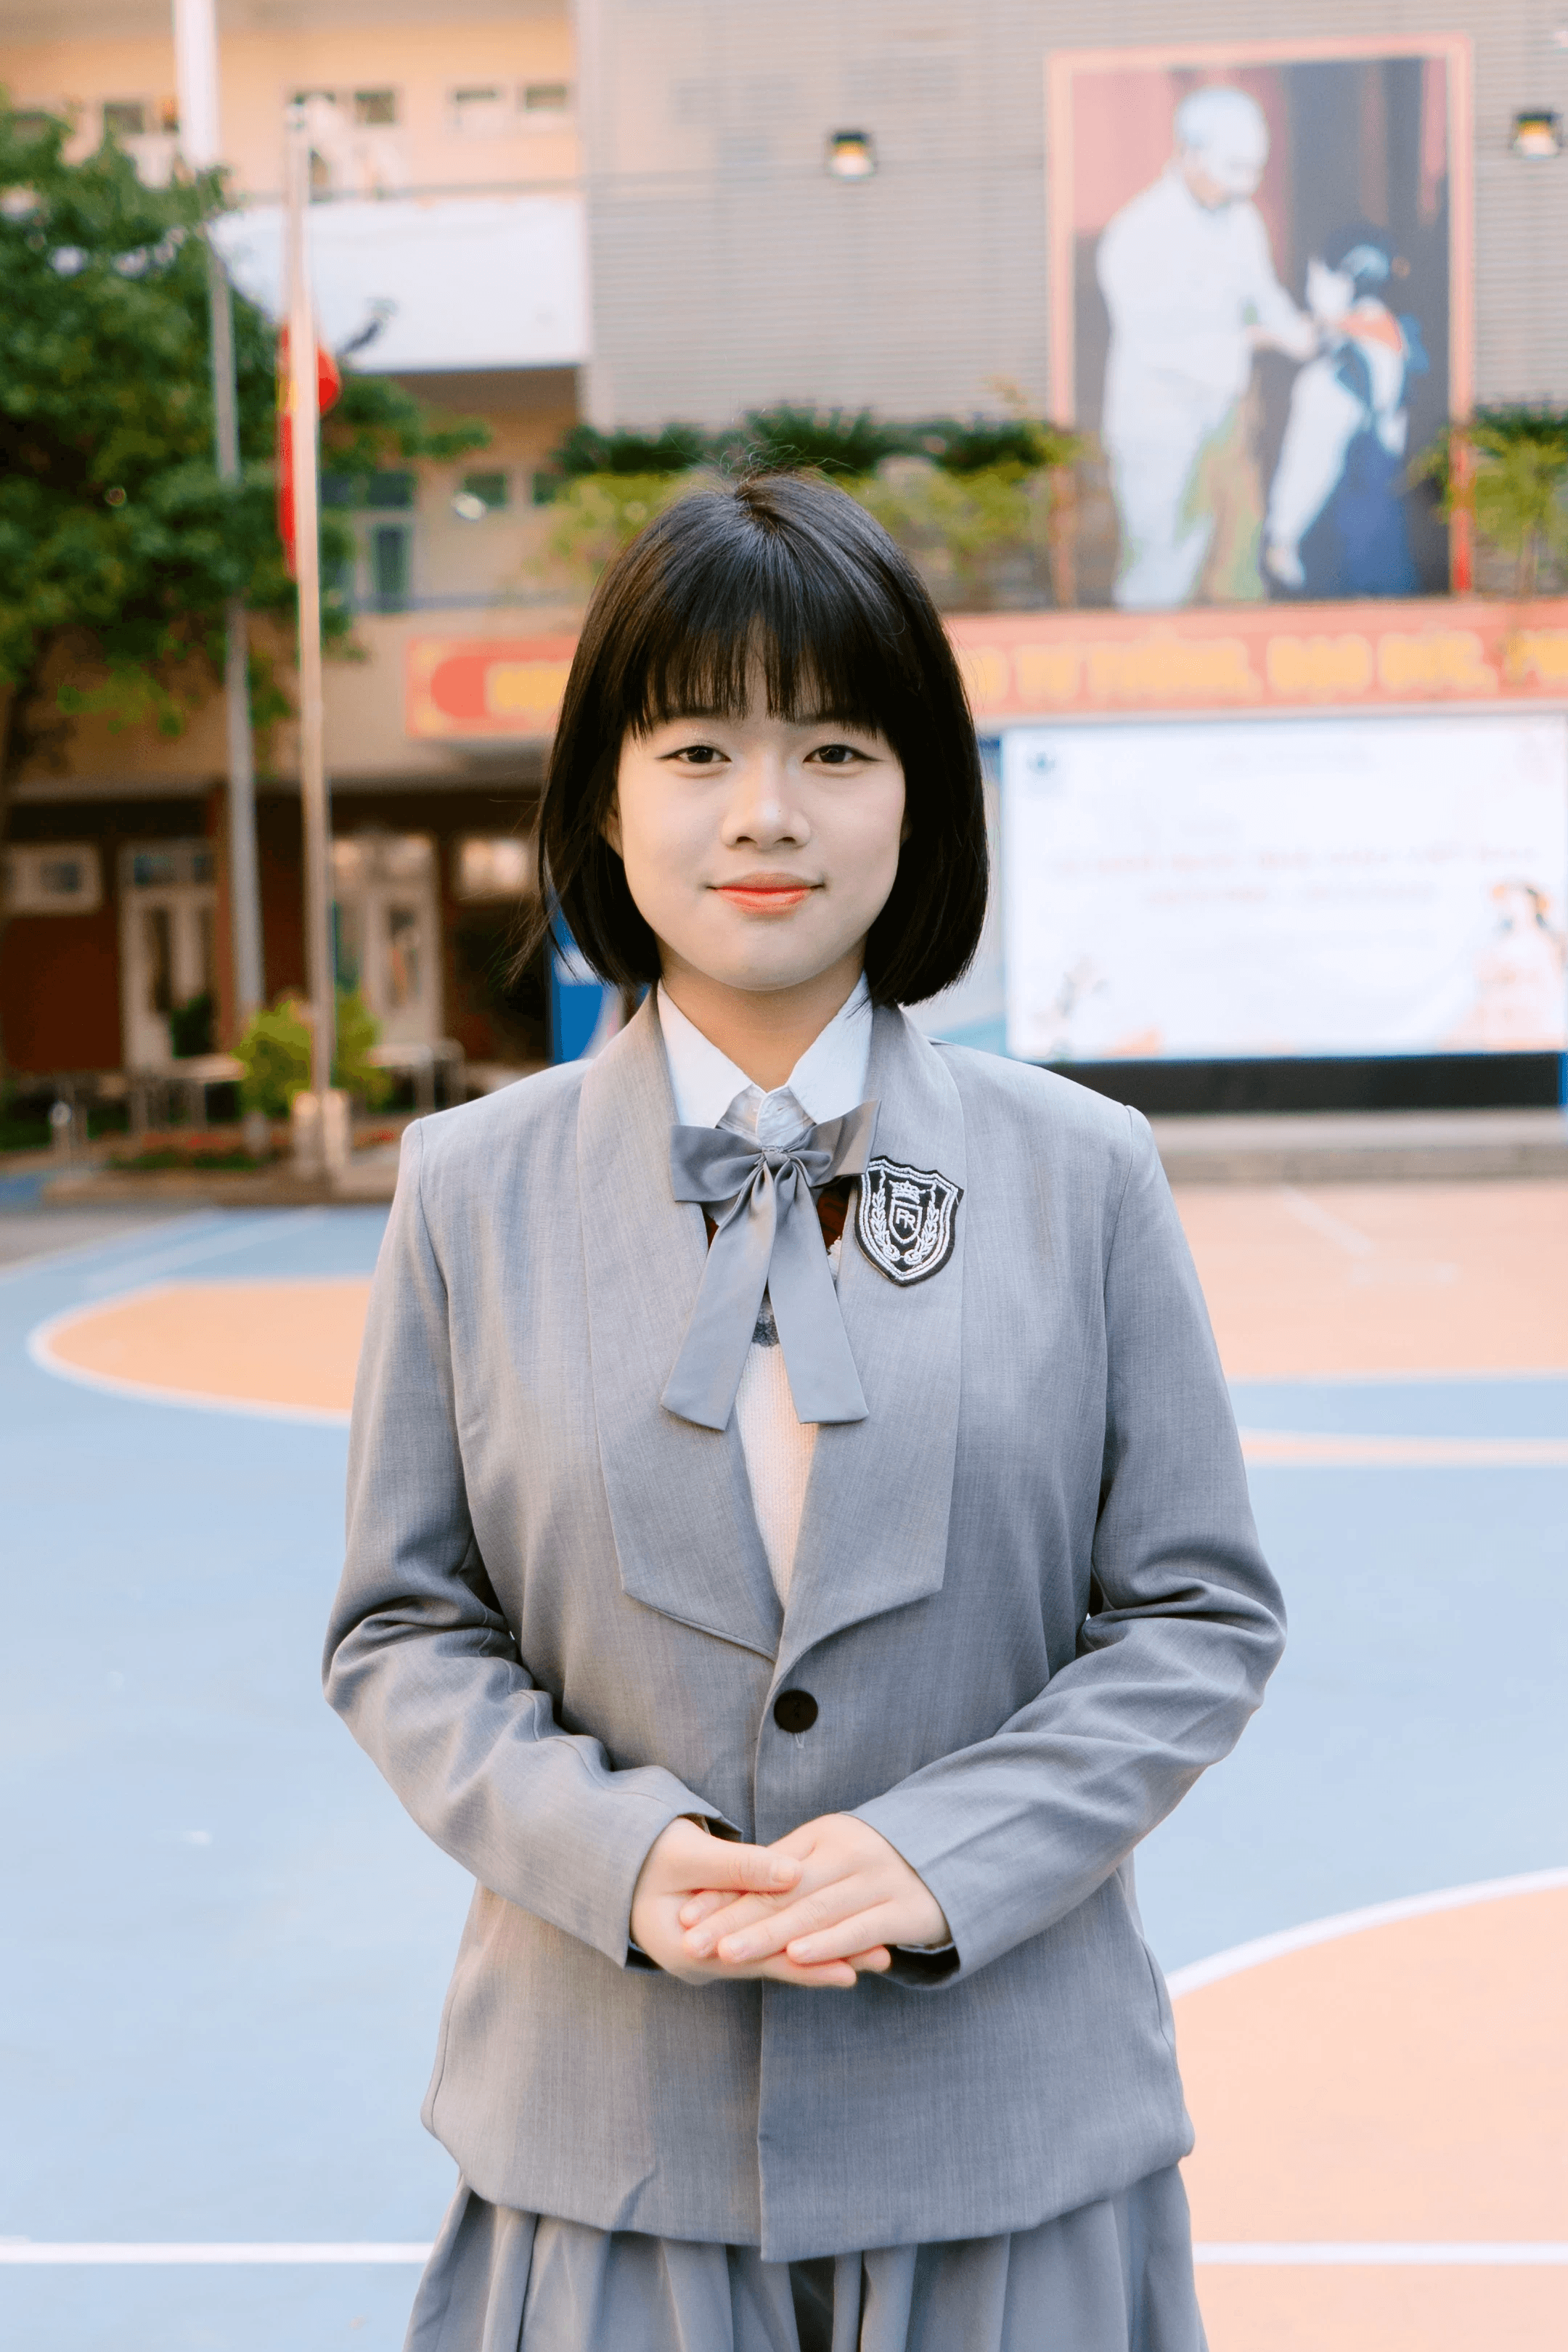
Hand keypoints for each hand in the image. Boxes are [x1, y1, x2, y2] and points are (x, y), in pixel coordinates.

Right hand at [630, 1819, 867, 1988]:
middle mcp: (702, 1963)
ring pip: (775, 1955)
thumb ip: (740, 1868)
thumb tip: (795, 1872)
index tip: (855, 1956)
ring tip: (876, 1955)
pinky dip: (802, 1941)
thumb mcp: (687, 1855)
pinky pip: (767, 1942)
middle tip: (883, 1958)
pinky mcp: (723, 1938)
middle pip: (775, 1963)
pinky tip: (838, 1944)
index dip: (808, 1956)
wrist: (607, 1857)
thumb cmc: (642, 1851)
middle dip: (829, 1960)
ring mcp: (712, 1954)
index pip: (758, 1958)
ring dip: (823, 1952)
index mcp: (687, 1951)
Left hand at [678, 1814, 948, 1974]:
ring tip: (730, 1952)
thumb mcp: (832, 1850)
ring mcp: (879, 1879)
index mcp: (825, 1835)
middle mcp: (849, 1852)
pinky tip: (797, 1957)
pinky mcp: (907, 1910)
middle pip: (783, 1890)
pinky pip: (860, 1928)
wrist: (957, 1853)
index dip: (724, 1894)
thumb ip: (789, 1869)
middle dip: (735, 1919)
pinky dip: (827, 1944)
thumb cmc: (877, 1860)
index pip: (764, 1869)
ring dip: (771, 1935)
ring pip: (816, 1910)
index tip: (685, 1915)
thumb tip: (732, 1892)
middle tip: (693, 1942)